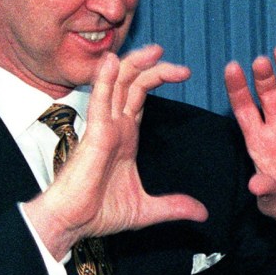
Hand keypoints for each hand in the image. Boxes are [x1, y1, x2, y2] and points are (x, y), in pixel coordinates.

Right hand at [25, 45, 207, 259]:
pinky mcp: (93, 134)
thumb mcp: (148, 209)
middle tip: (181, 66)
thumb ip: (175, 206)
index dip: (159, 78)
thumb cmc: (99, 213)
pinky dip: (105, 79)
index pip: (141, 95)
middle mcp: (115, 126)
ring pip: (118, 84)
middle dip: (156, 68)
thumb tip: (202, 213)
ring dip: (135, 64)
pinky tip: (112, 61)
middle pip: (133, 83)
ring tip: (156, 50)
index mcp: (126, 135)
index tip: (184, 72)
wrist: (73, 224)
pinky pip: (99, 101)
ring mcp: (104, 127)